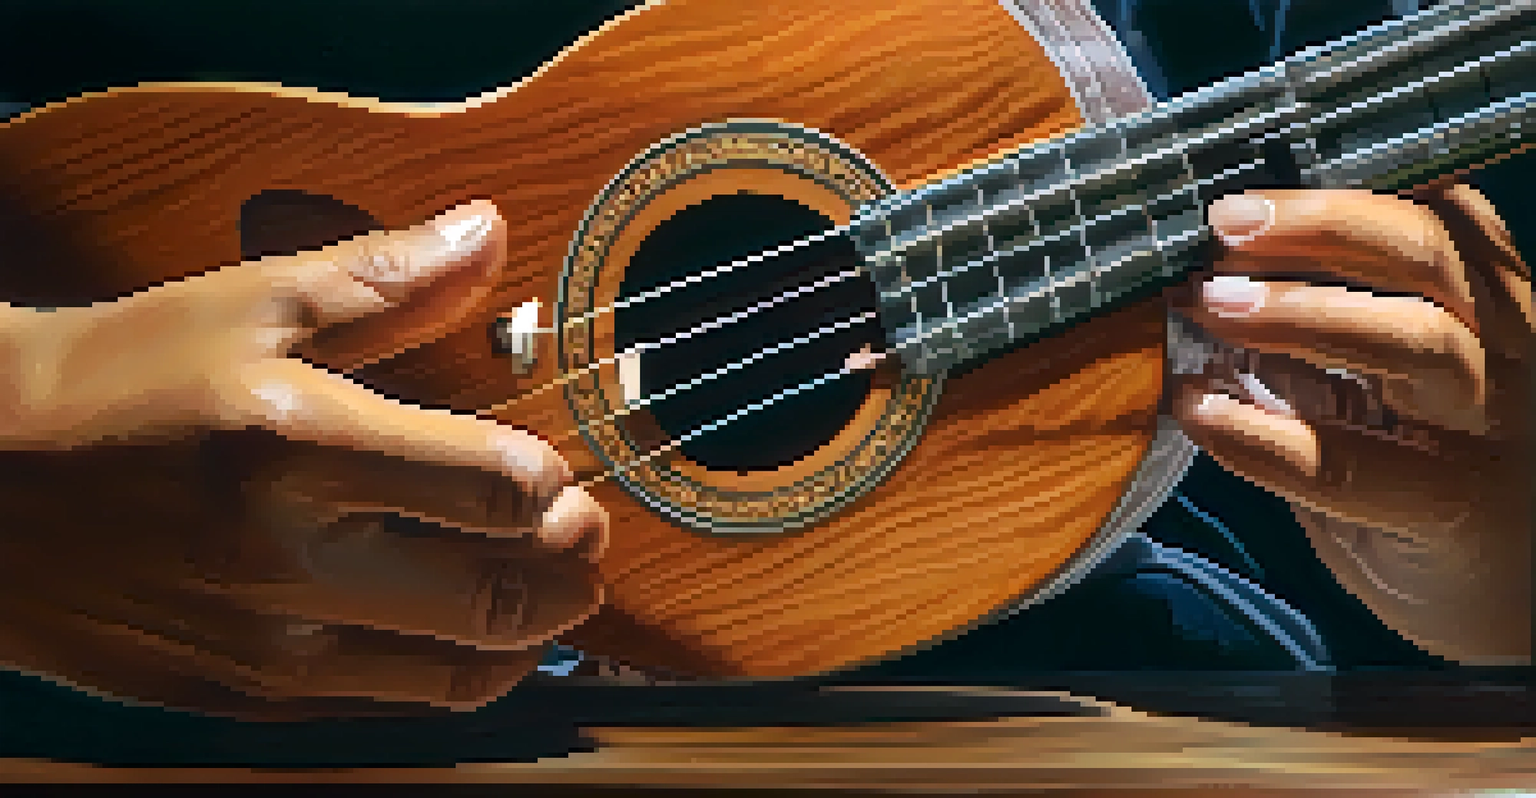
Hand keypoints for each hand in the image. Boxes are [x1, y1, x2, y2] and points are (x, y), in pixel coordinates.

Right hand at [0, 201, 608, 718]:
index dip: (554, 483)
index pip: (497, 486)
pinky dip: (461, 677)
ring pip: (462, 669)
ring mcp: (271, 646)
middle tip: (584, 533)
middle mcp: (292, 561)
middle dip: (569, 563)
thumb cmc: (114, 381)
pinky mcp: (247, 698)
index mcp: (301, 447)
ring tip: (549, 589)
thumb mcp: (245, 305)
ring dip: (534, 632)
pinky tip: (473, 639)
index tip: (555, 467)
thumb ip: (383, 277)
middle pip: (500, 593)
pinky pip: (395, 707)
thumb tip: (488, 231)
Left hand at [1173, 185, 1531, 664]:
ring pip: (1415, 341)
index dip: (1347, 192)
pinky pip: (1353, 463)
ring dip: (1299, 310)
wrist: (1522, 610)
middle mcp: (1507, 360)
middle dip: (1322, 224)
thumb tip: (1209, 289)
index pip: (1440, 222)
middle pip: (1430, 258)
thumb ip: (1328, 349)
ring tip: (1208, 302)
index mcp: (1494, 316)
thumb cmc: (1442, 485)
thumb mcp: (1398, 399)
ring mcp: (1491, 433)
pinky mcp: (1453, 510)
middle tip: (1222, 222)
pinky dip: (1265, 435)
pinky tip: (1199, 411)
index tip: (1253, 185)